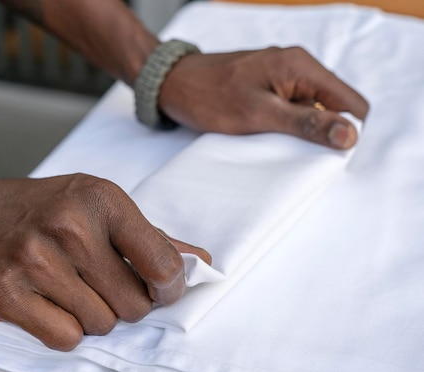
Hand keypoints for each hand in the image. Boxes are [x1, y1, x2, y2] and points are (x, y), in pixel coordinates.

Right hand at [0, 174, 210, 350]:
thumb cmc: (36, 210)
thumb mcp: (93, 204)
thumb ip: (148, 236)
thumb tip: (201, 263)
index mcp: (100, 198)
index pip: (162, 262)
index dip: (169, 287)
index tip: (161, 289)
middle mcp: (68, 226)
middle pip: (134, 305)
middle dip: (126, 304)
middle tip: (101, 285)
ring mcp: (34, 261)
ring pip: (101, 325)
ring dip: (93, 316)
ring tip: (70, 289)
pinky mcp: (7, 295)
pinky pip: (66, 338)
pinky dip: (64, 330)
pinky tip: (49, 304)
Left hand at [159, 46, 368, 148]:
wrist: (171, 84)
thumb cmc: (209, 96)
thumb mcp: (259, 115)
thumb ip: (305, 123)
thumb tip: (350, 134)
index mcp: (301, 67)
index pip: (351, 102)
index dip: (345, 131)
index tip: (325, 154)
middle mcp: (297, 67)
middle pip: (333, 107)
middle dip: (321, 132)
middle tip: (292, 150)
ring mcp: (282, 76)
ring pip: (311, 110)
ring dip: (299, 130)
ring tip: (271, 141)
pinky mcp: (267, 87)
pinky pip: (290, 109)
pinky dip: (283, 125)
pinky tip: (263, 135)